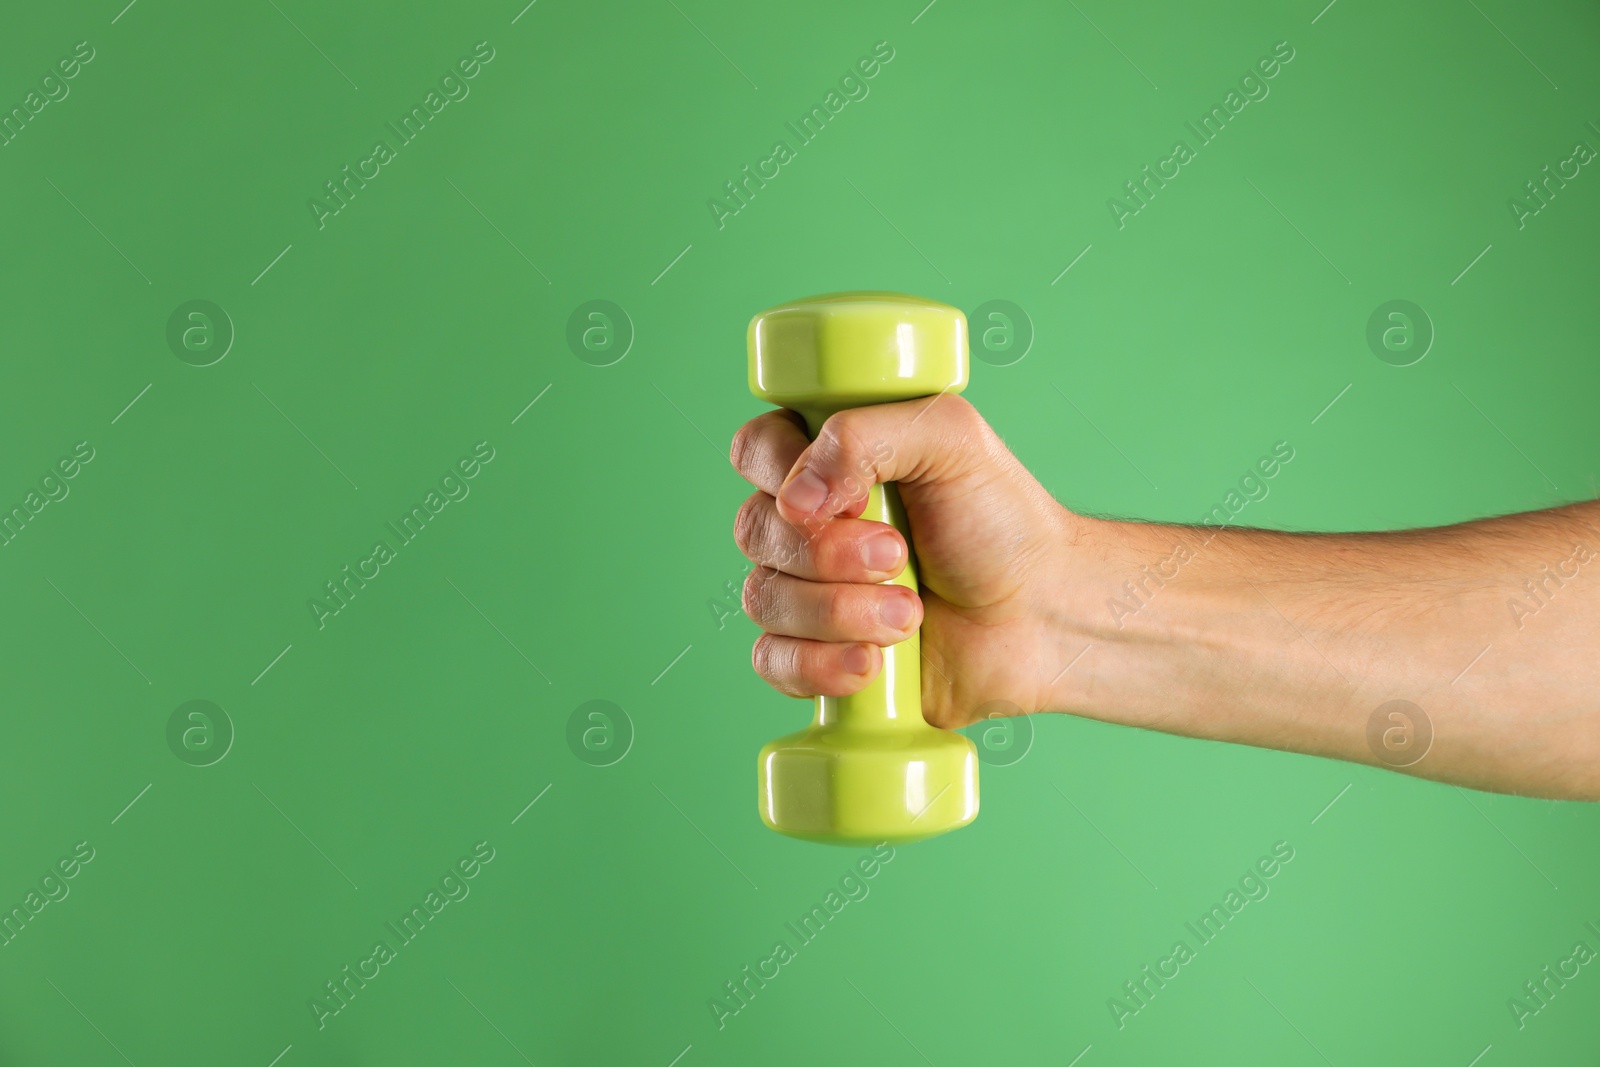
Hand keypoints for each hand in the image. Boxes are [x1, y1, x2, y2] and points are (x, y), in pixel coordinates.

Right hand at [728, 395, 1078, 728]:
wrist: (1043, 615)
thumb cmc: (1002, 520)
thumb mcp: (951, 439)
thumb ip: (866, 435)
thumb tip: (796, 496)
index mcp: (830, 459)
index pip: (756, 450)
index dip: (780, 474)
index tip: (846, 500)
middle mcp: (809, 523)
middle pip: (755, 529)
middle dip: (828, 553)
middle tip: (899, 557)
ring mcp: (809, 591)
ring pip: (764, 599)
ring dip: (839, 612)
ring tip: (909, 617)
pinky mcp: (818, 655)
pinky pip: (772, 662)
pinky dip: (819, 666)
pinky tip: (871, 665)